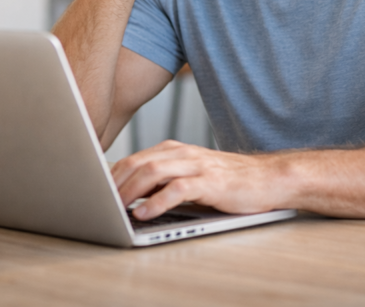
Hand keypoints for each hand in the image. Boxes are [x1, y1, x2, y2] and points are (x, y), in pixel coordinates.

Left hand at [111, 140, 285, 219]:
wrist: (267, 178)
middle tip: (100, 201)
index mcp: (174, 150)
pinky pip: (177, 190)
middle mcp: (183, 154)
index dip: (113, 175)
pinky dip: (156, 202)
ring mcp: (197, 166)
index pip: (134, 159)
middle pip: (139, 163)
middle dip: (116, 183)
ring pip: (153, 172)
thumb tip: (132, 196)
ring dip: (131, 191)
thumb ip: (165, 180)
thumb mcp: (191, 175)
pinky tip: (143, 213)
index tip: (97, 191)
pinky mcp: (211, 182)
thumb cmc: (228, 181)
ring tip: (116, 207)